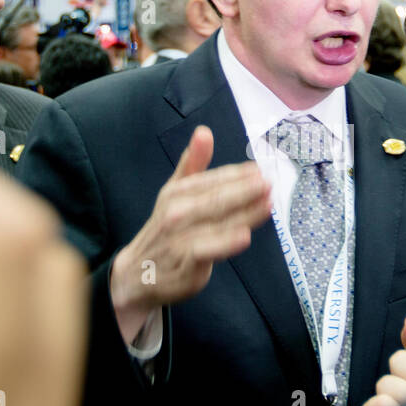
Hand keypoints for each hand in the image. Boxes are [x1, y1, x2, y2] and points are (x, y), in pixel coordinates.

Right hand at [110, 126, 272, 343]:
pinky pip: (207, 249)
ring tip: (268, 203)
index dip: (236, 174)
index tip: (259, 169)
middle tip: (268, 181)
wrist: (137, 275)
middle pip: (216, 198)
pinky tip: (245, 236)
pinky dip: (225, 242)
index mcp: (176, 192)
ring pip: (217, 222)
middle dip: (244, 190)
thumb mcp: (173, 194)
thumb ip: (192, 165)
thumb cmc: (165, 231)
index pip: (211, 180)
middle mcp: (176, 212)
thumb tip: (204, 131)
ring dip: (245, 213)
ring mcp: (180, 237)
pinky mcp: (185, 262)